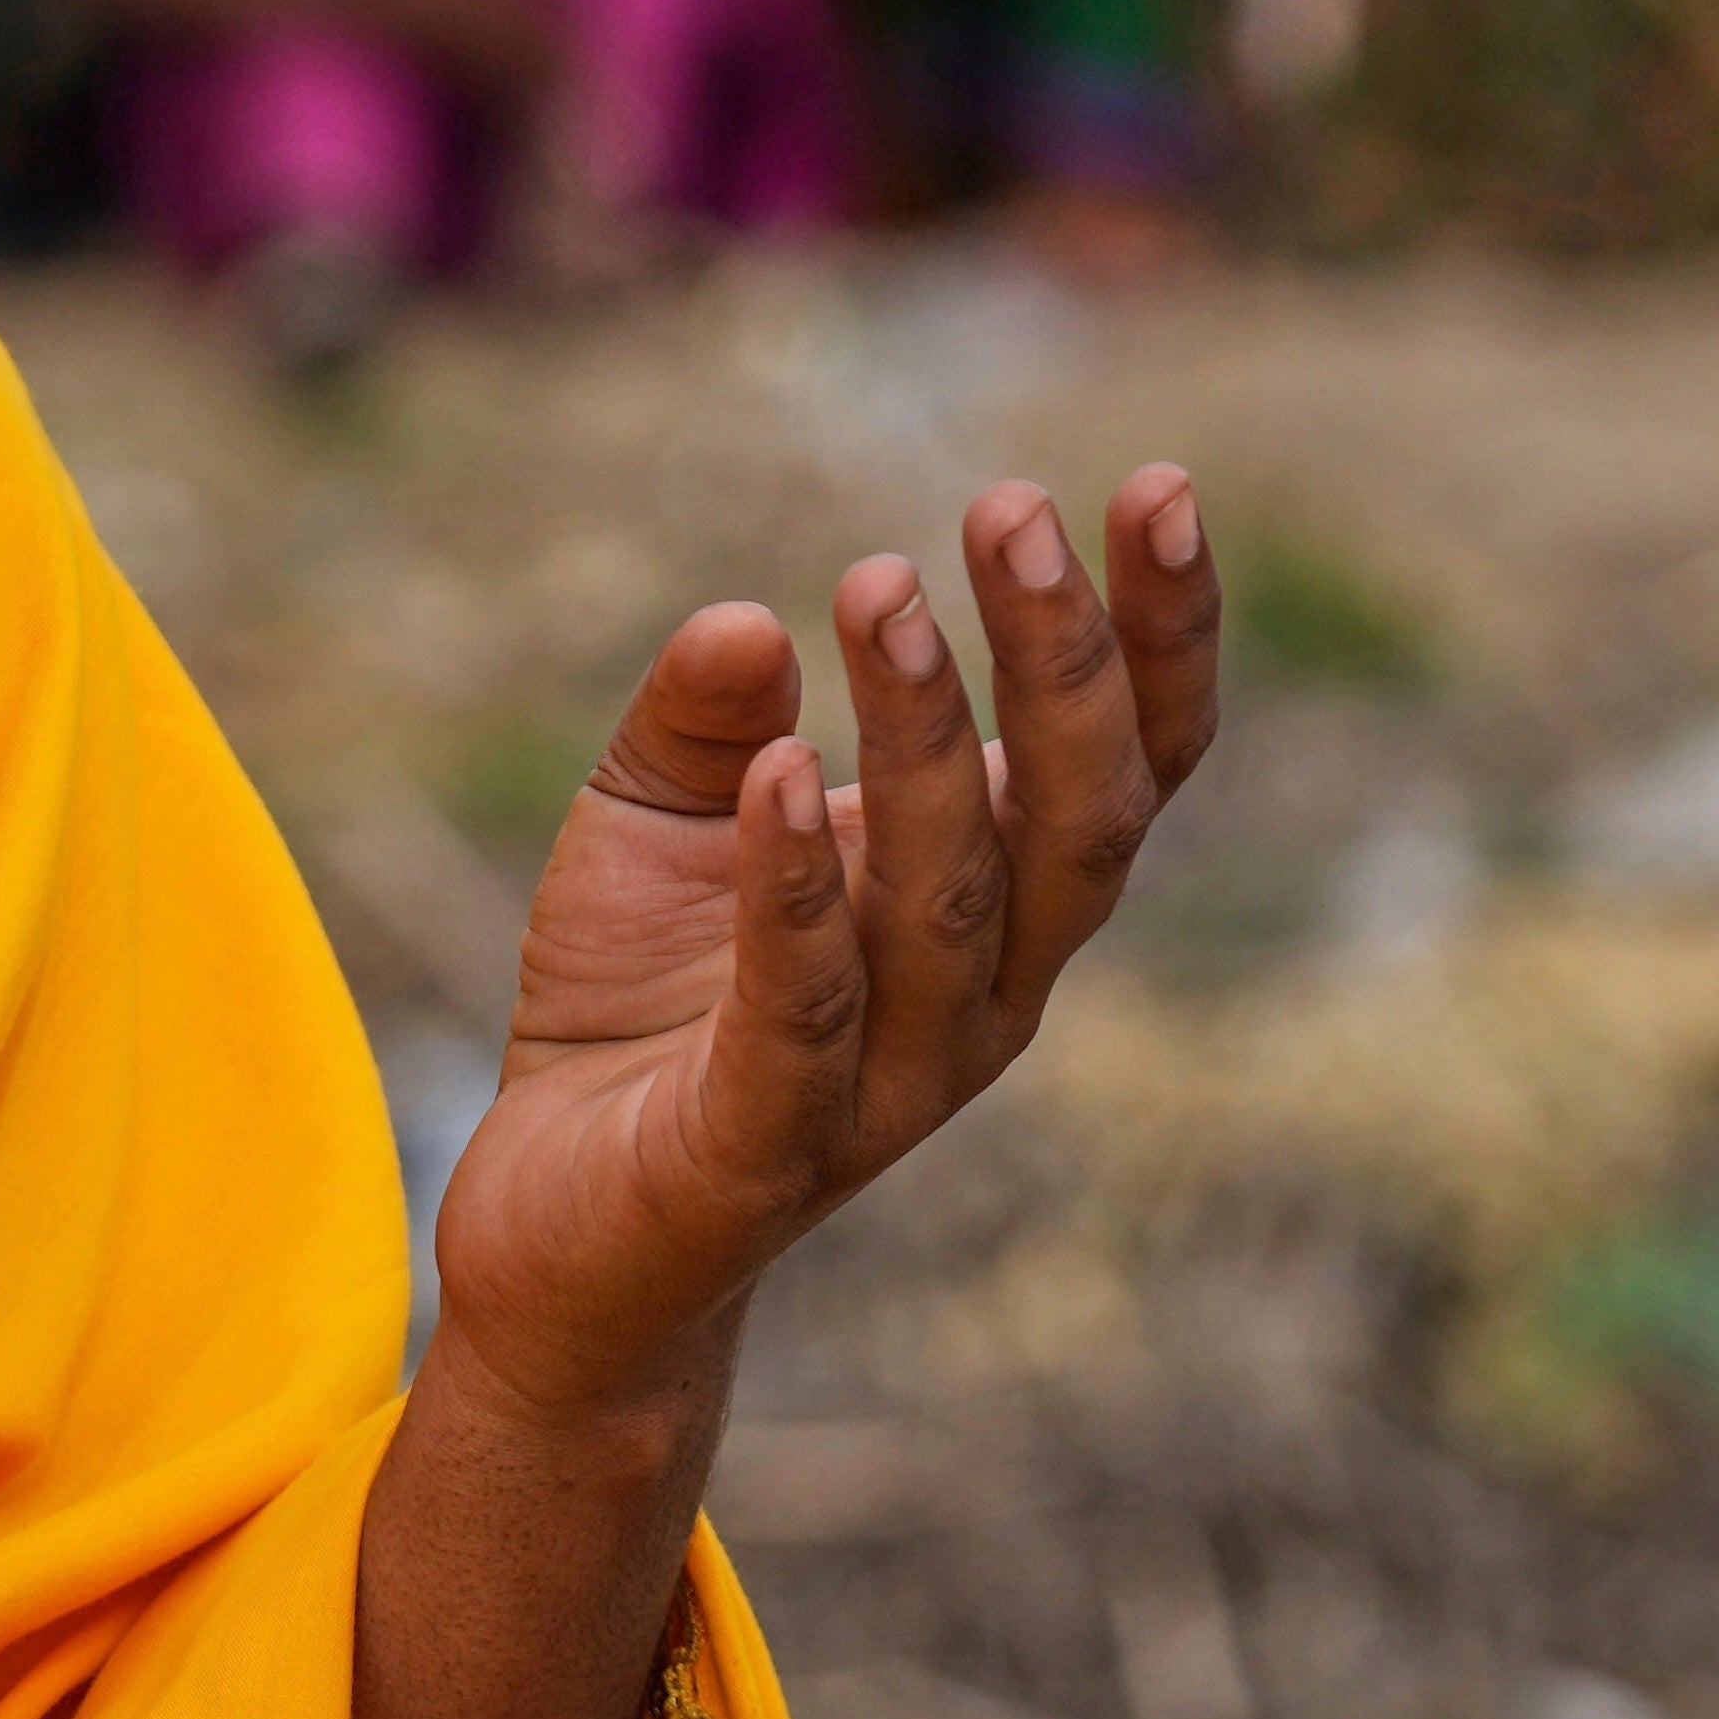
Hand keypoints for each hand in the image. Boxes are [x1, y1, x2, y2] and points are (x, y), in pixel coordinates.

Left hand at [430, 471, 1221, 1431]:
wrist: (558, 1231)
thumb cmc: (639, 1009)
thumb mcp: (651, 822)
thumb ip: (701, 721)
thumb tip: (739, 620)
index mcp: (996, 907)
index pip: (1130, 765)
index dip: (1160, 639)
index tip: (1157, 488)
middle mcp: (982, 996)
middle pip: (1077, 822)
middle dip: (1063, 662)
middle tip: (1008, 507)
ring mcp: (887, 1083)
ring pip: (951, 901)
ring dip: (929, 737)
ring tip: (876, 581)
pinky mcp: (765, 1149)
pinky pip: (805, 1012)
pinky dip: (798, 889)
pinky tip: (779, 769)